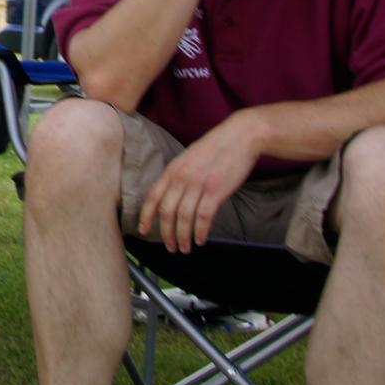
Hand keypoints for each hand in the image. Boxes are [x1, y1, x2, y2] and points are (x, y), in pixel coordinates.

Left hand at [137, 112, 260, 251]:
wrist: (240, 136)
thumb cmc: (217, 147)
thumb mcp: (189, 157)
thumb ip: (179, 175)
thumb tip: (172, 195)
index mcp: (173, 169)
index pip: (153, 196)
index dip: (146, 216)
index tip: (143, 230)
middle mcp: (182, 178)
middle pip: (166, 211)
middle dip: (165, 233)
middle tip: (169, 246)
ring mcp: (198, 184)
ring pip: (183, 218)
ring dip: (182, 237)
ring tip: (184, 248)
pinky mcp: (216, 191)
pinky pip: (203, 217)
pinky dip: (200, 232)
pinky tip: (200, 240)